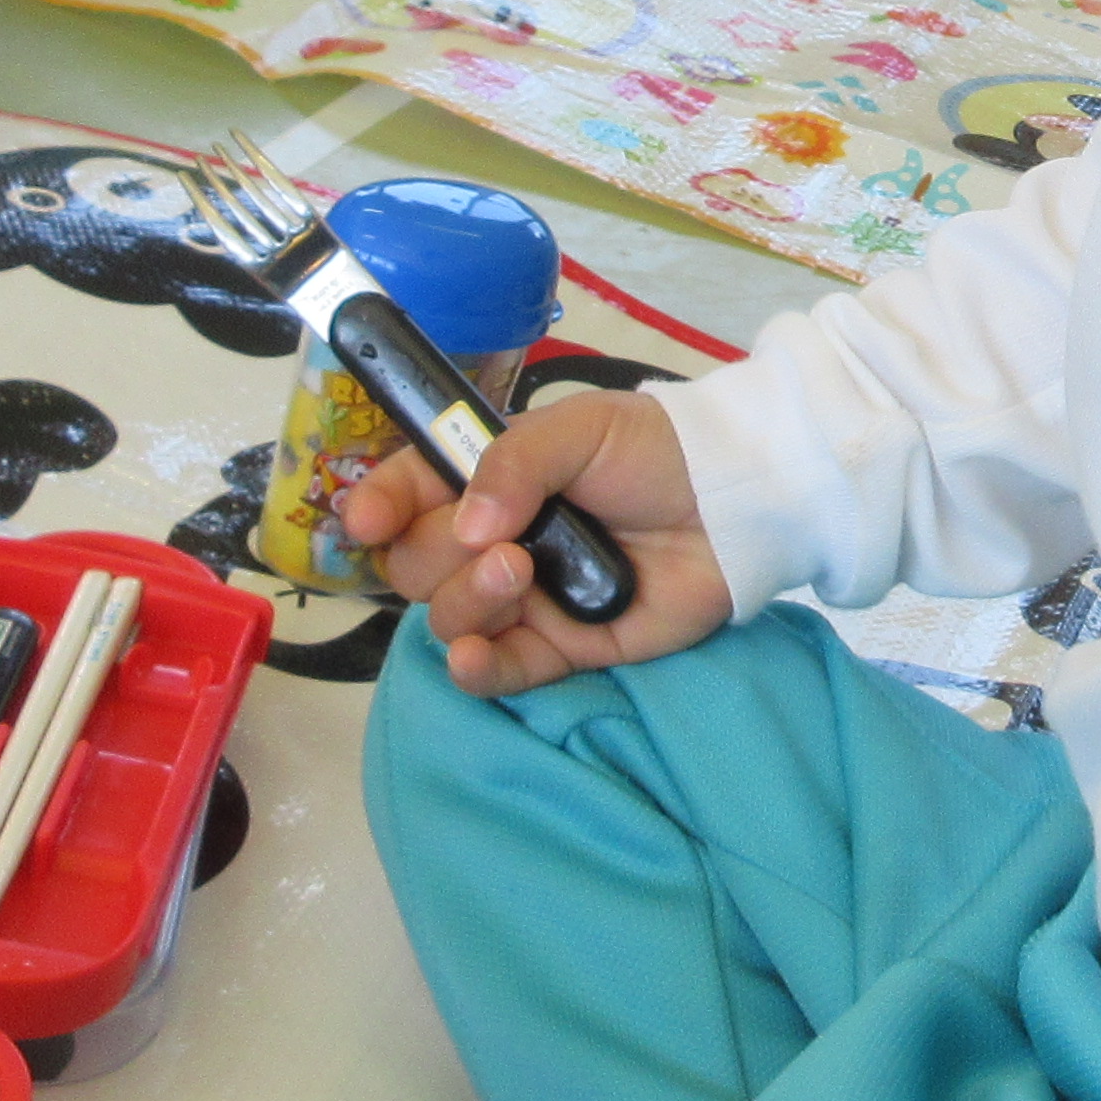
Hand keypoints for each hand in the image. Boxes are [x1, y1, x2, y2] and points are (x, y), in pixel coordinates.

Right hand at [343, 382, 733, 695]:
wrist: (735, 501)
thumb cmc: (656, 451)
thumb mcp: (580, 429)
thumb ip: (514, 463)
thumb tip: (468, 525)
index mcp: (486, 478)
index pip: (406, 495)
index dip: (377, 507)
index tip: (365, 520)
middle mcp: (493, 539)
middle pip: (416, 565)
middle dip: (439, 555)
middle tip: (504, 541)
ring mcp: (526, 598)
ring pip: (450, 617)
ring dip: (469, 600)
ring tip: (523, 573)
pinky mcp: (564, 648)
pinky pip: (500, 671)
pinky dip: (476, 669)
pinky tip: (471, 657)